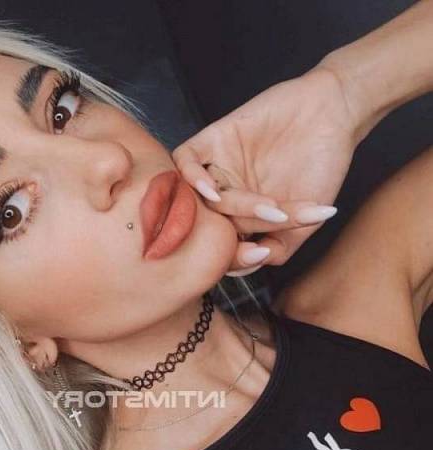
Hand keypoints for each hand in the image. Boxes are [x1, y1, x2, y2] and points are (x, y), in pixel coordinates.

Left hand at [173, 66, 357, 272]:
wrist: (334, 116)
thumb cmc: (322, 167)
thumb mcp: (305, 221)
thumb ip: (279, 248)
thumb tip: (253, 264)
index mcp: (241, 218)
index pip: (221, 247)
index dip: (232, 258)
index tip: (258, 256)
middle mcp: (225, 195)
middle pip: (208, 226)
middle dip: (234, 233)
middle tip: (269, 225)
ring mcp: (217, 168)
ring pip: (196, 198)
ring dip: (221, 208)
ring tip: (258, 207)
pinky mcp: (213, 140)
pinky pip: (185, 160)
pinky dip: (191, 177)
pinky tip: (212, 190)